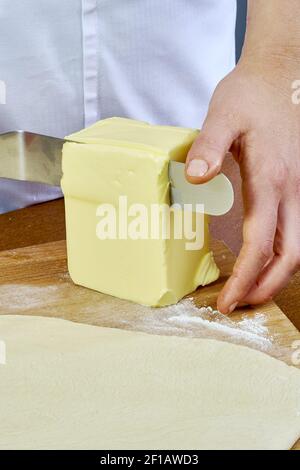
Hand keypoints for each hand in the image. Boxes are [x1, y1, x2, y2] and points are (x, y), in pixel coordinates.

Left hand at [185, 58, 299, 313]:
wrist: (282, 74)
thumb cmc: (250, 94)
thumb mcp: (223, 114)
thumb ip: (209, 147)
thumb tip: (196, 179)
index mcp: (273, 179)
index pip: (261, 244)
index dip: (244, 279)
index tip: (225, 302)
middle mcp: (294, 190)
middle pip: (292, 255)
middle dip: (267, 287)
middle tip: (240, 304)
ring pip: (299, 246)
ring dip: (279, 274)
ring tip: (252, 289)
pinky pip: (298, 230)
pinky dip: (283, 253)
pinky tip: (265, 257)